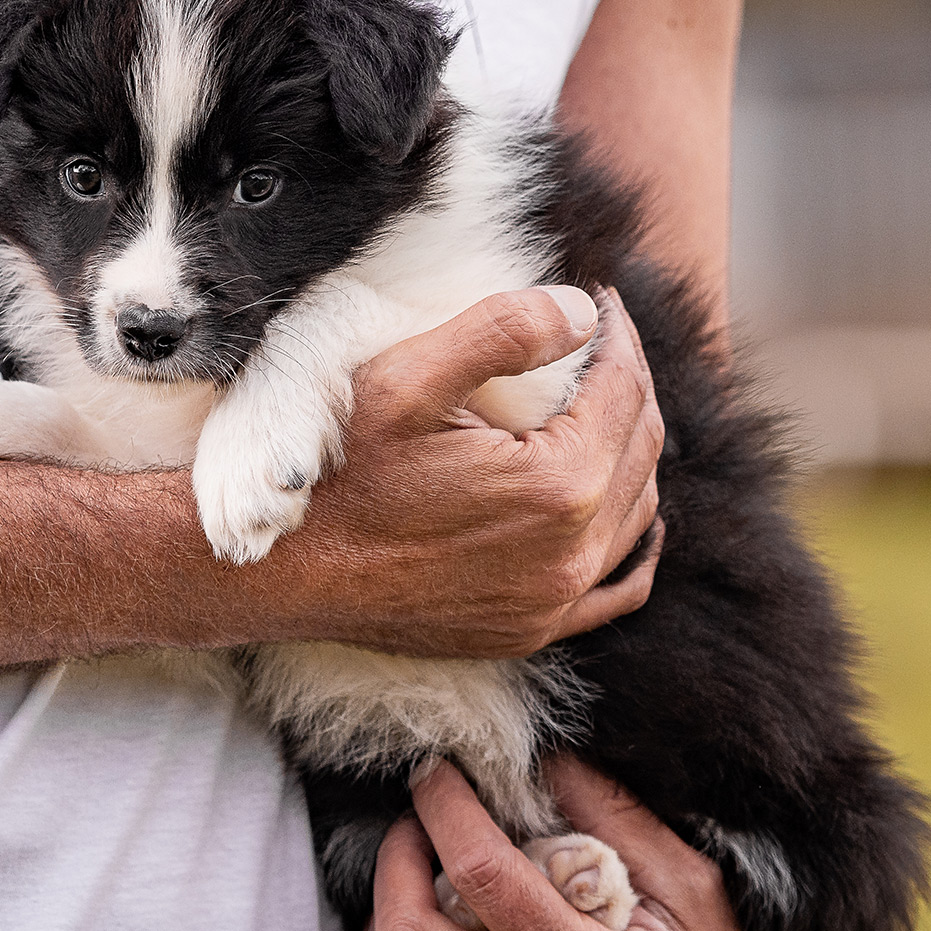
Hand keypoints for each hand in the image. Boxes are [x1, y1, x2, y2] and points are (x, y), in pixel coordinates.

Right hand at [262, 285, 663, 658]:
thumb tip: (583, 311)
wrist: (289, 572)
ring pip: (637, 511)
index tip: (601, 302)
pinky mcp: (532, 629)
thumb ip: (501, 332)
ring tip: (601, 404)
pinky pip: (618, 586)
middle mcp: (572, 552)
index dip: (619, 336)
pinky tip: (624, 510)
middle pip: (641, 447)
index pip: (624, 390)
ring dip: (631, 450)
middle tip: (603, 342)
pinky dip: (632, 540)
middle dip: (629, 383)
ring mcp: (554, 600)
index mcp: (557, 484)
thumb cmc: (338, 471)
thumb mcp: (404, 380)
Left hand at [359, 758, 763, 930]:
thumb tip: (552, 757)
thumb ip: (624, 824)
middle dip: (398, 856)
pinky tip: (425, 926)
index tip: (437, 772)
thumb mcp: (693, 899)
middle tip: (417, 819)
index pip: (485, 876)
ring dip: (388, 909)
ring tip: (416, 869)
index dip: (447, 809)